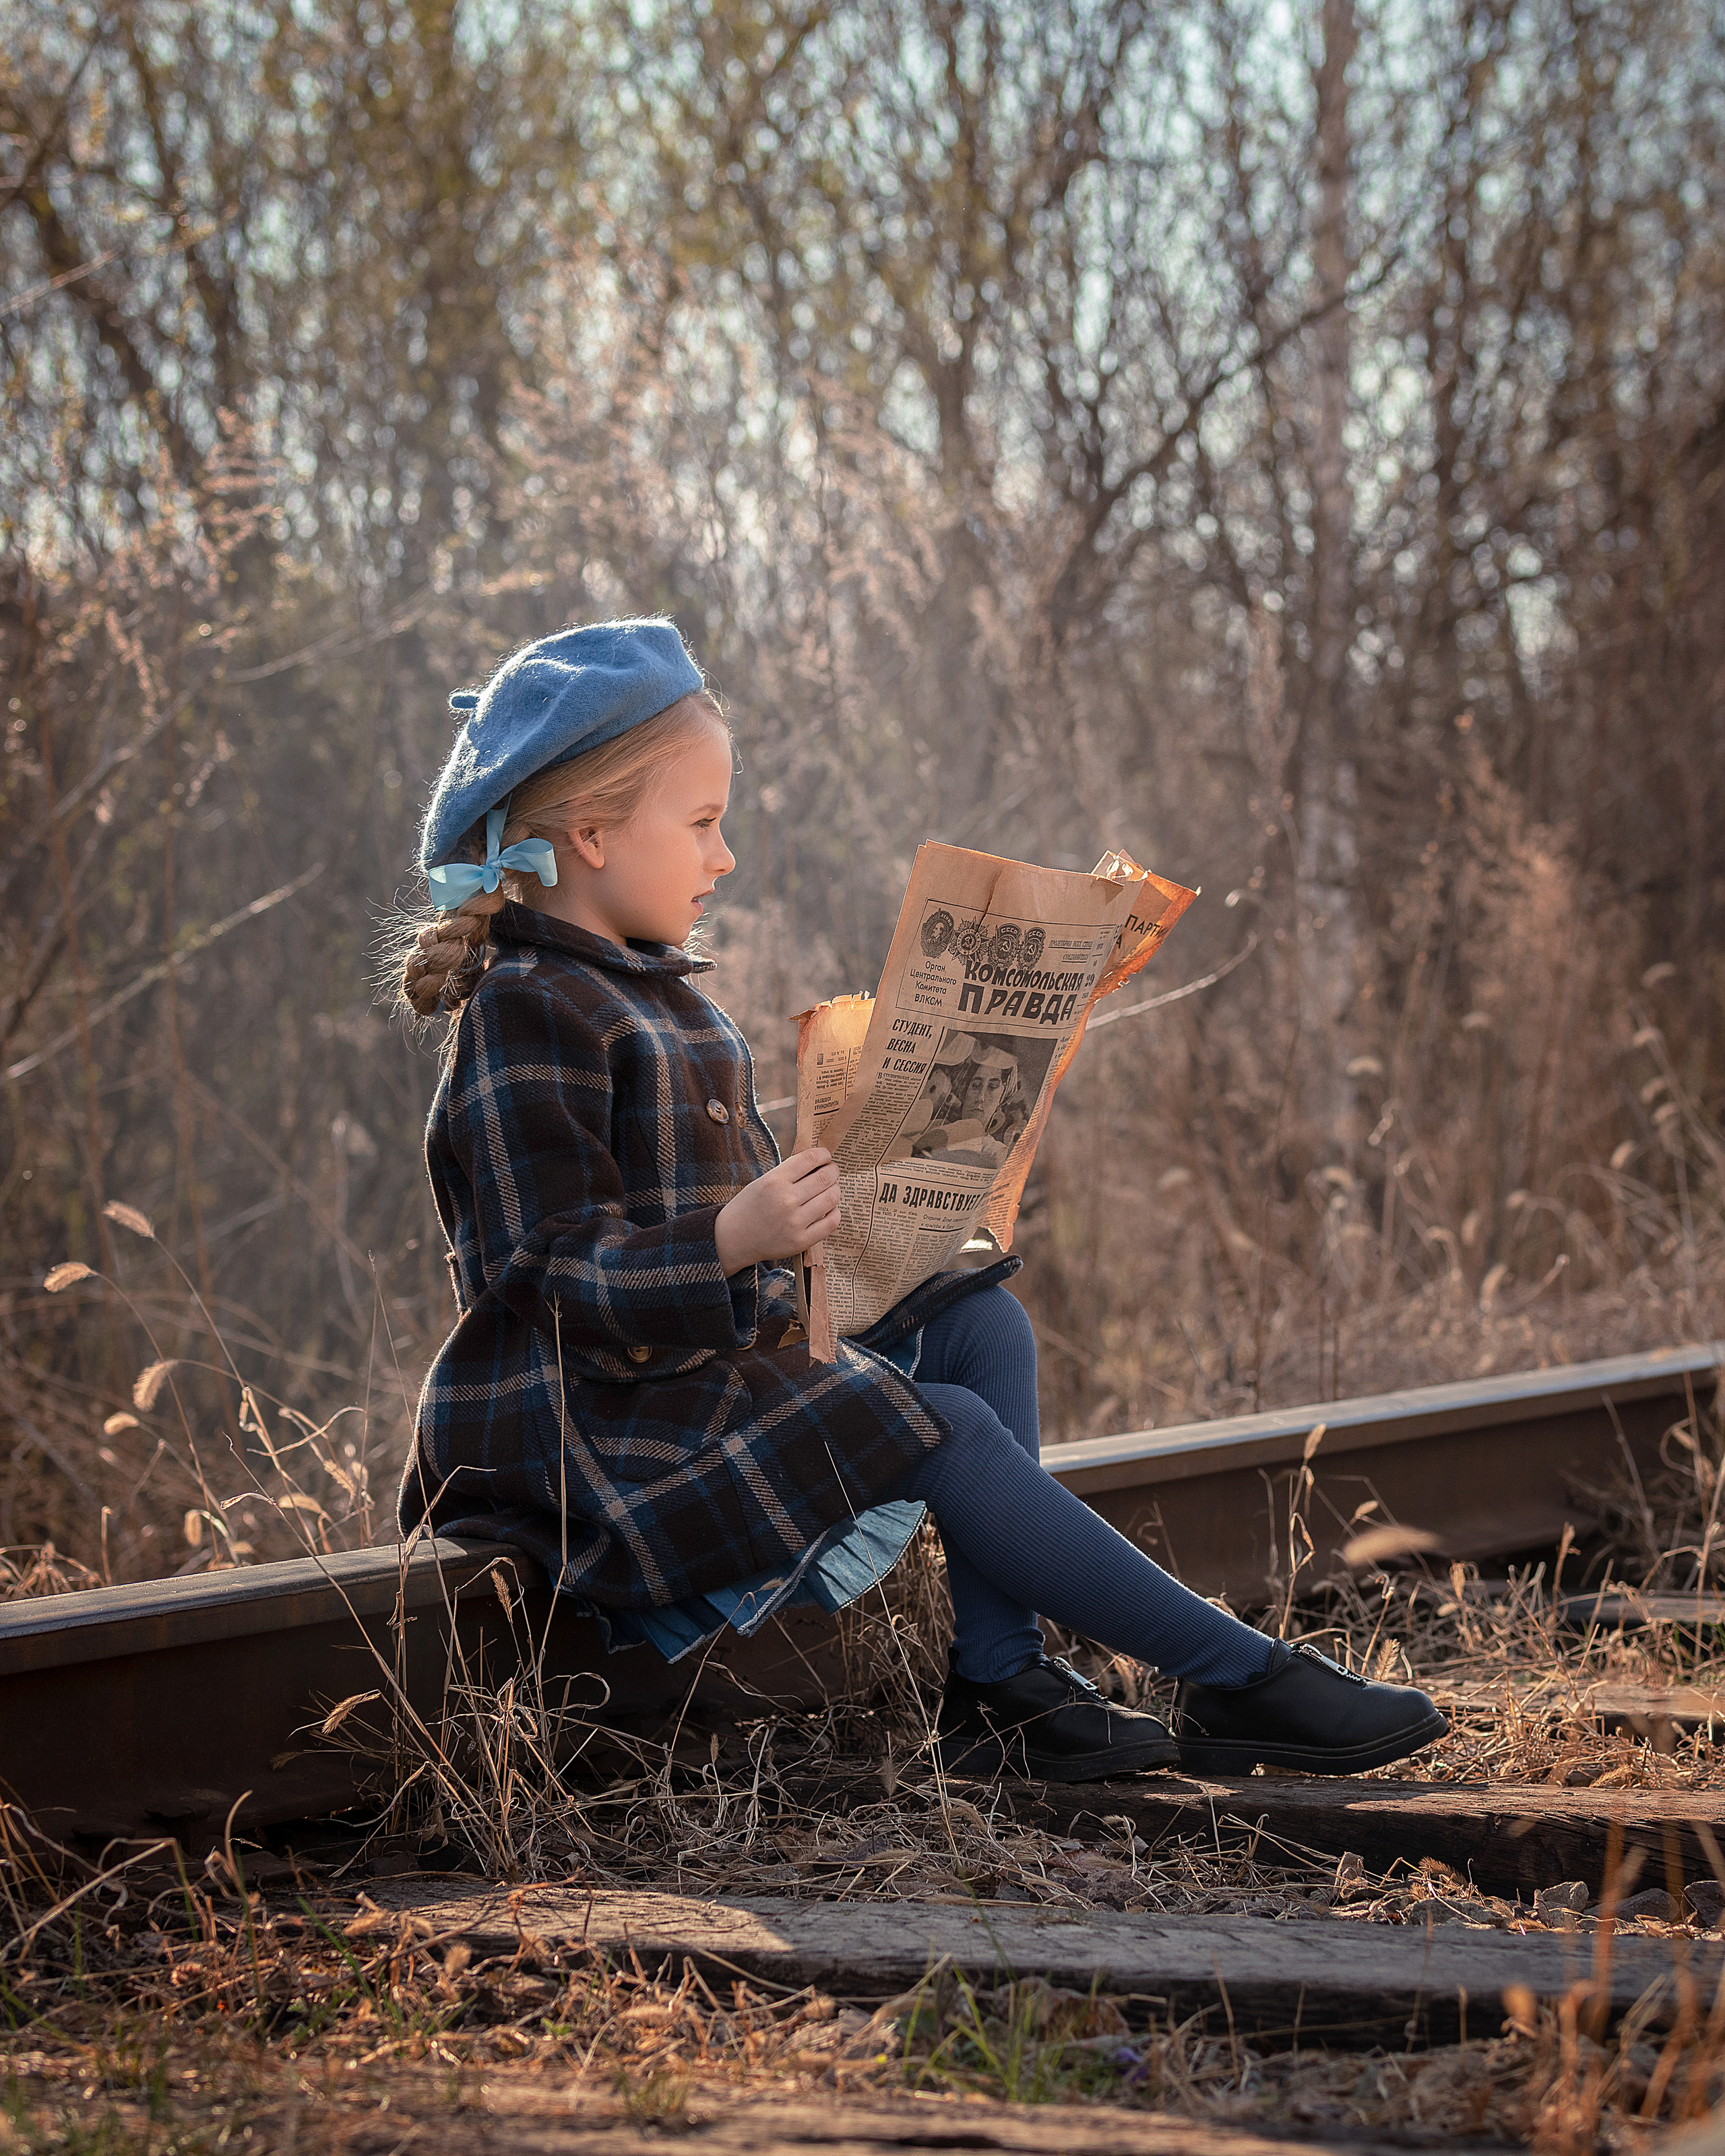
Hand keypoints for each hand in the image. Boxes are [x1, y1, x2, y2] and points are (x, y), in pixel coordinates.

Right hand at [715, 1149, 839, 1275]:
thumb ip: (790, 1172)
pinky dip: (834, 1212)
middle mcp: (785, 1200)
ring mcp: (794, 1222)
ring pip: (831, 1198)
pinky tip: (827, 1209)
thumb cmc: (750, 1206)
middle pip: (825, 1177)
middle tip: (831, 1172)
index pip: (810, 1159)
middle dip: (833, 1171)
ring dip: (834, 1190)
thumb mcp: (763, 1181)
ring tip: (828, 1190)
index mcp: (774, 1181)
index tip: (825, 1156)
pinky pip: (832, 1222)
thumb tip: (821, 1162)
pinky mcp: (801, 1241)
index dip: (824, 1154)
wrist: (733, 1240)